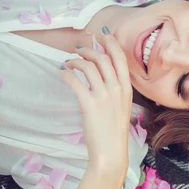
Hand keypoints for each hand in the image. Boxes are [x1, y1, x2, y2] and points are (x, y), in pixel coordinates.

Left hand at [59, 34, 131, 176]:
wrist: (111, 152)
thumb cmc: (114, 132)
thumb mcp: (121, 107)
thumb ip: (116, 91)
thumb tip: (103, 76)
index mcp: (126, 89)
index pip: (120, 58)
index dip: (111, 43)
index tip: (103, 35)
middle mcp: (117, 89)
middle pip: (103, 58)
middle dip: (90, 50)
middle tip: (80, 50)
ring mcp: (103, 96)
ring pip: (89, 66)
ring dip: (76, 60)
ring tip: (69, 63)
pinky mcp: (89, 103)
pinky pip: (75, 81)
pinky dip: (66, 74)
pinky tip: (62, 73)